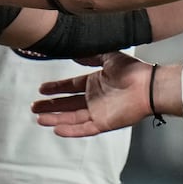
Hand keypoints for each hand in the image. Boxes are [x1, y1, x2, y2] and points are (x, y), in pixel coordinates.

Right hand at [32, 52, 152, 137]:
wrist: (148, 86)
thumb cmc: (133, 70)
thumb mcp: (109, 56)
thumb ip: (92, 55)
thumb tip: (76, 52)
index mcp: (95, 83)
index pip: (70, 87)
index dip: (55, 89)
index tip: (41, 90)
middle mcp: (94, 98)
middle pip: (67, 104)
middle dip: (50, 106)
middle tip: (34, 107)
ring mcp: (98, 112)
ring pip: (71, 118)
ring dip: (55, 118)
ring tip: (39, 119)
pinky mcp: (104, 123)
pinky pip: (84, 129)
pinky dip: (70, 130)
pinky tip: (57, 130)